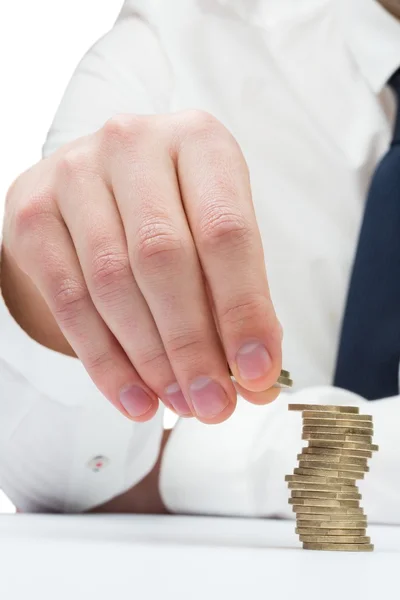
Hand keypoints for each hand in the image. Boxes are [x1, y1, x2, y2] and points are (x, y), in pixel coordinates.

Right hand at [2, 111, 281, 422]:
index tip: (258, 372)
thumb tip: (256, 377)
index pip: (226, 232)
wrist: (96, 188)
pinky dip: (106, 361)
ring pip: (113, 284)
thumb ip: (237, 296)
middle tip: (215, 403)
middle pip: (164, 259)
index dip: (243, 309)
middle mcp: (133, 144)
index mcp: (198, 141)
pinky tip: (135, 397)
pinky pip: (70, 301)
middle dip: (193, 345)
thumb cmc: (172, 211)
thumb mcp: (215, 234)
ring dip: (151, 359)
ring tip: (181, 404)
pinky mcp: (33, 213)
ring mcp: (75, 174)